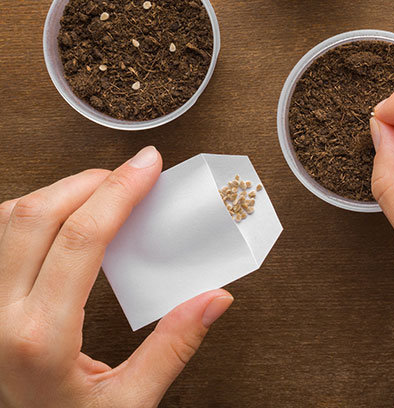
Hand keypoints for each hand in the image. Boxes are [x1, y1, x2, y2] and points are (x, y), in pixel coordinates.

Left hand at [0, 147, 231, 407]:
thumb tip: (214, 299)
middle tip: (130, 173)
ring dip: (57, 194)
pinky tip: (63, 216)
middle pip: (36, 216)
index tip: (147, 168)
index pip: (80, 240)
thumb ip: (172, 348)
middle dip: (88, 182)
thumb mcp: (129, 403)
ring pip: (7, 220)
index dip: (118, 193)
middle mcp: (0, 317)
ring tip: (100, 191)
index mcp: (41, 338)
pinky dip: (31, 214)